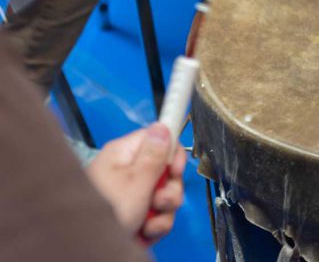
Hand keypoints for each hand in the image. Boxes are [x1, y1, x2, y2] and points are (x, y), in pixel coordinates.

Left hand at [86, 124, 186, 243]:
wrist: (87, 251)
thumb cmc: (106, 214)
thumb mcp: (136, 182)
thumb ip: (154, 155)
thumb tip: (163, 125)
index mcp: (123, 155)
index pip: (158, 139)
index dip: (172, 153)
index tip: (175, 170)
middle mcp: (127, 172)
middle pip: (166, 171)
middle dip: (169, 191)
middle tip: (158, 201)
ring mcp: (130, 195)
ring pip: (164, 196)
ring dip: (163, 213)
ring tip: (148, 223)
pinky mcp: (134, 215)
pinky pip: (157, 215)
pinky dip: (155, 226)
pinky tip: (144, 232)